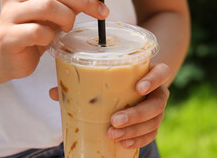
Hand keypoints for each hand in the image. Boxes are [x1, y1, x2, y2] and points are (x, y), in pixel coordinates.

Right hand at [0, 0, 109, 81]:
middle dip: (85, 0)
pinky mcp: (8, 36)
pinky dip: (51, 36)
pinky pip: (38, 31)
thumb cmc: (37, 29)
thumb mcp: (58, 10)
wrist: (13, 56)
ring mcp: (9, 14)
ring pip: (48, 6)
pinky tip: (50, 39)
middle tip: (102, 13)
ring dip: (67, 18)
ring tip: (68, 27)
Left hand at [48, 63, 170, 148]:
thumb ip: (83, 82)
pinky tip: (124, 143)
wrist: (132, 89)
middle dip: (137, 113)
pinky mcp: (153, 124)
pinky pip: (151, 134)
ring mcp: (157, 109)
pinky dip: (138, 140)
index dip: (154, 80)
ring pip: (154, 121)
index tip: (138, 88)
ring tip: (113, 135)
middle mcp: (157, 92)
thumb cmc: (117, 81)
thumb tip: (54, 92)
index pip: (162, 72)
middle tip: (115, 120)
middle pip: (157, 103)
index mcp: (150, 73)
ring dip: (134, 130)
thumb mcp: (105, 77)